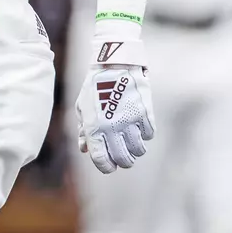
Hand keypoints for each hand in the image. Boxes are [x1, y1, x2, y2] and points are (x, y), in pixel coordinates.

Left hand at [76, 38, 154, 173]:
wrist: (115, 65)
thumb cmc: (95, 86)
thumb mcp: (83, 107)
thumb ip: (84, 129)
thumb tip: (85, 149)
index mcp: (95, 127)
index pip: (101, 158)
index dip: (105, 167)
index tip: (109, 167)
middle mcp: (113, 127)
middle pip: (122, 159)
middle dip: (123, 162)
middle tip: (124, 159)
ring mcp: (130, 121)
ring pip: (138, 150)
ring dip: (136, 151)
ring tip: (133, 145)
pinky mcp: (144, 114)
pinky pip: (149, 135)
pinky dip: (145, 135)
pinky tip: (140, 129)